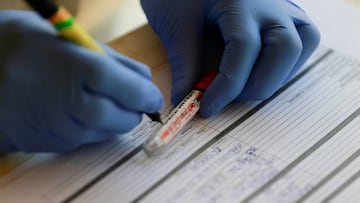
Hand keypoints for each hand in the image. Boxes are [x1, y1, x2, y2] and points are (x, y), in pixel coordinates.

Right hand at [0, 11, 162, 151]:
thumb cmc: (20, 47)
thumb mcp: (68, 38)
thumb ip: (112, 58)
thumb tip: (144, 78)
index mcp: (79, 70)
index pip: (132, 90)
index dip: (147, 93)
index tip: (152, 94)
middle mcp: (72, 104)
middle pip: (125, 118)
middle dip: (134, 109)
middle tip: (131, 97)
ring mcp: (62, 128)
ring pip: (110, 132)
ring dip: (116, 118)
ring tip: (100, 98)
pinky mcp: (53, 144)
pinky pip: (90, 139)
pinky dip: (96, 127)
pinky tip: (81, 109)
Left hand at [141, 0, 319, 116]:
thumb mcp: (176, 26)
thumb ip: (184, 64)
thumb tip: (186, 100)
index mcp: (240, 1)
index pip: (244, 50)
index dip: (227, 86)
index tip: (207, 108)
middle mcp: (270, 2)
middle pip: (284, 48)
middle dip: (258, 85)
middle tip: (229, 99)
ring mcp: (282, 3)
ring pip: (302, 42)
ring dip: (277, 74)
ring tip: (247, 86)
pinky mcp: (285, 10)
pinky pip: (303, 37)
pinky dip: (287, 61)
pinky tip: (263, 69)